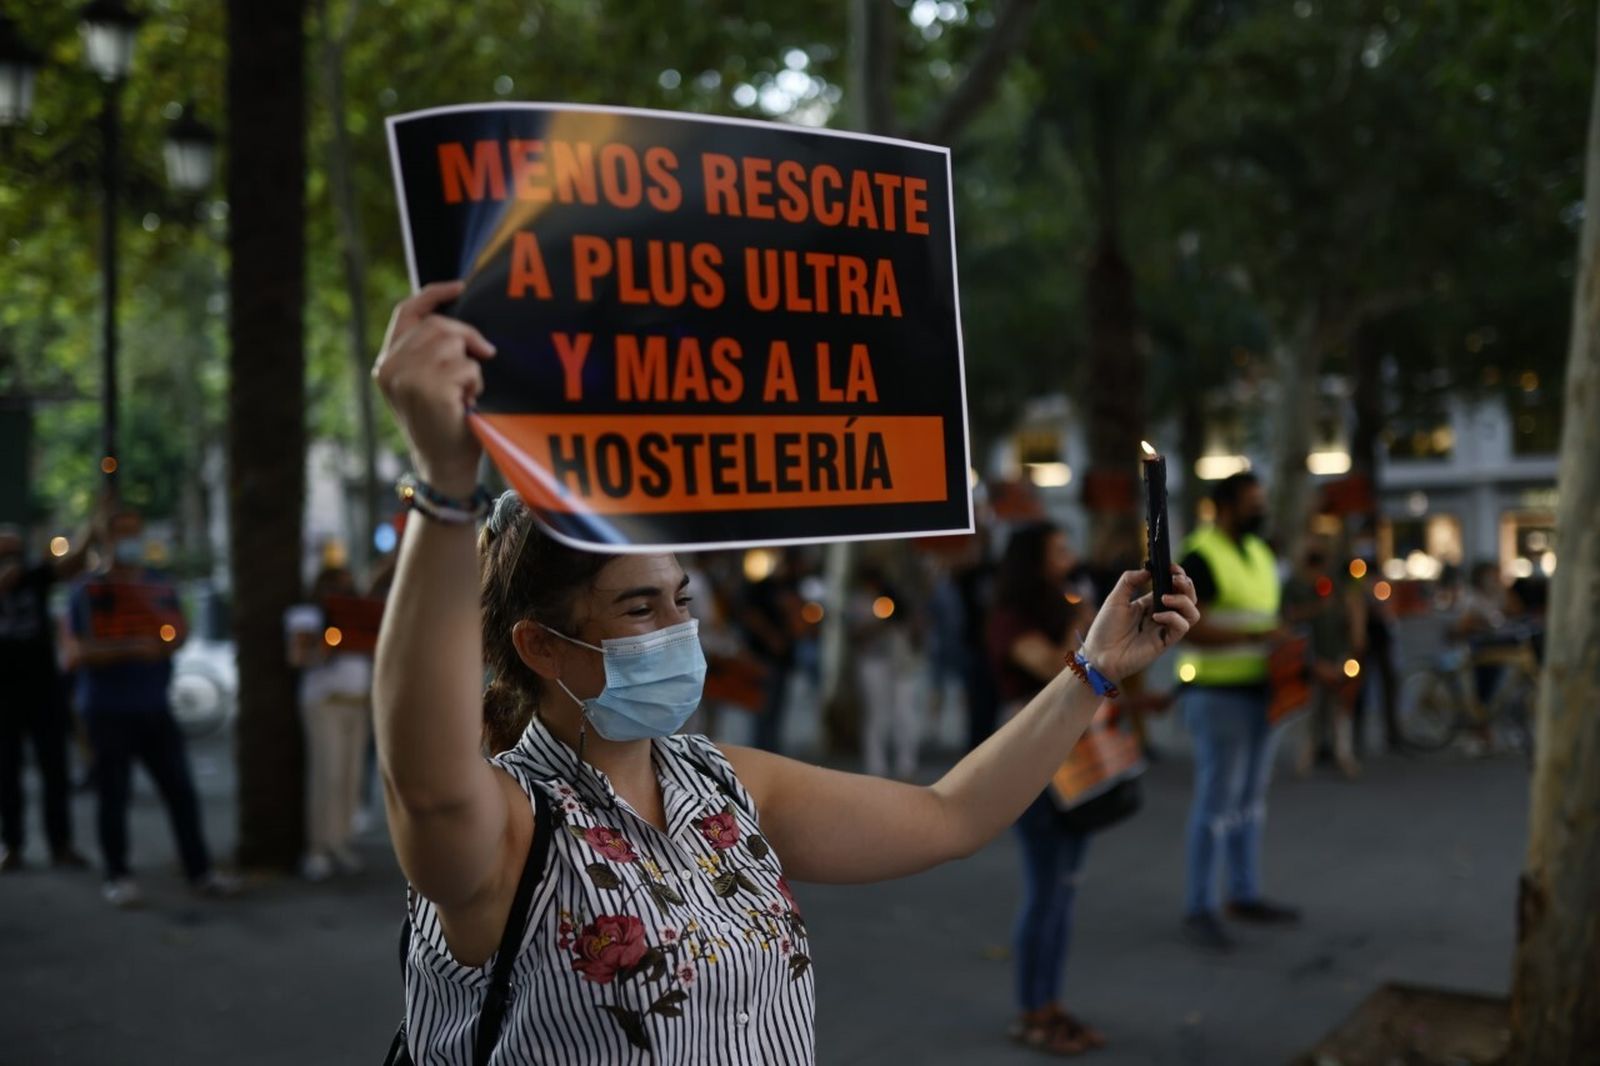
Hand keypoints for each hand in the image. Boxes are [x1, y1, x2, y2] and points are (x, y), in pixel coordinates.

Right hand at [372, 280, 496, 496]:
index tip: (461, 286)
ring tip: (465, 392)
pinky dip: (476, 383)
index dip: (434, 294)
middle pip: (439, 325)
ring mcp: (408, 378)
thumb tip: (457, 321)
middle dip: (467, 338)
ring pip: (454, 343)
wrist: (444, 467)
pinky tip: (467, 404)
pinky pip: (468, 367)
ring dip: (471, 367)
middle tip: (481, 358)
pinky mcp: (429, 390)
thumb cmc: (444, 423)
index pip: (407, 311)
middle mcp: (390, 367)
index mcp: (386, 362)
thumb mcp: (428, 382)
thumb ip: (430, 351)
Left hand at [1078, 566, 1199, 681]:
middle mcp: (1161, 614)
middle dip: (1187, 585)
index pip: (1173, 587)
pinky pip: (1181, 627)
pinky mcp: (1165, 642)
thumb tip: (1147, 569)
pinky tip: (1156, 617)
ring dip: (1184, 601)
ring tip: (1165, 598)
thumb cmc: (1105, 629)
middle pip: (1189, 598)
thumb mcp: (1115, 599)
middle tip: (1175, 578)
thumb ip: (1129, 581)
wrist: (1099, 655)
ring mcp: (1165, 628)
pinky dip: (1173, 618)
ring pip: (1192, 613)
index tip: (1172, 567)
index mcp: (1150, 603)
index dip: (1177, 575)